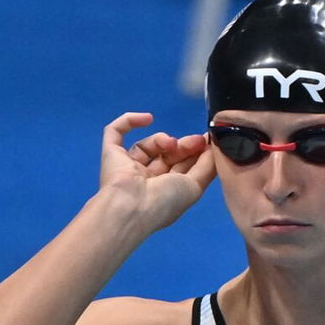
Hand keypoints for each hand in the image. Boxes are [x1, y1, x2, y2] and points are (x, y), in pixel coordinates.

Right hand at [99, 112, 215, 231]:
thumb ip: (207, 166)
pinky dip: (129, 121)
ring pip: (148, 145)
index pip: (182, 166)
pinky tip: (147, 118)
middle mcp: (147, 179)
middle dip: (184, 145)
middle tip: (196, 140)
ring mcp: (127, 166)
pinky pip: (115, 132)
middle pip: (167, 154)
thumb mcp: (195, 186)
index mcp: (166, 190)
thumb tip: (213, 148)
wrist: (131, 206)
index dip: (195, 153)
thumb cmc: (165, 201)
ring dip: (161, 140)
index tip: (208, 140)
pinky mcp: (110, 154)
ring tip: (169, 144)